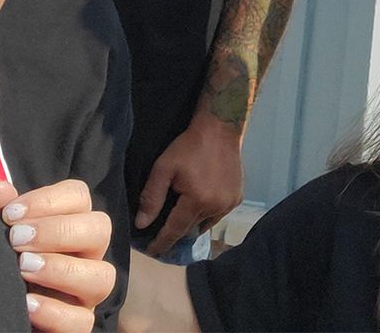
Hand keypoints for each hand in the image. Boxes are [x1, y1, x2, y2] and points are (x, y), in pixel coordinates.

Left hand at [0, 178, 117, 332]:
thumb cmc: (0, 262)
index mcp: (71, 225)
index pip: (79, 196)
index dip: (48, 199)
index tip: (10, 214)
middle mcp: (87, 255)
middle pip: (100, 229)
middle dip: (58, 231)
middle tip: (17, 239)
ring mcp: (86, 293)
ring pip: (103, 276)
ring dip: (61, 269)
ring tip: (22, 268)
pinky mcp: (78, 326)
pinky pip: (82, 322)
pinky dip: (54, 312)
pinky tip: (26, 303)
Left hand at [134, 114, 243, 257]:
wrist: (220, 127)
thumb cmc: (188, 146)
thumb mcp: (164, 167)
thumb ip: (152, 197)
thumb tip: (141, 224)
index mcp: (197, 201)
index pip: (175, 230)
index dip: (161, 242)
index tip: (151, 252)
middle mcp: (216, 207)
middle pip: (190, 228)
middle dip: (175, 231)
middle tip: (161, 232)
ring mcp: (229, 203)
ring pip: (205, 223)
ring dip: (192, 223)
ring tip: (181, 216)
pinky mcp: (237, 198)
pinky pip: (218, 215)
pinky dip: (207, 214)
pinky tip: (199, 204)